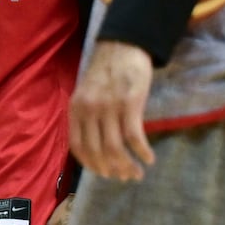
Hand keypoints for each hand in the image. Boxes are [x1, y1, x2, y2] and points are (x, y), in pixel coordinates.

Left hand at [69, 41, 156, 181]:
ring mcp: (109, 108)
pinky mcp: (130, 104)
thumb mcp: (86, 94)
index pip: (78, 147)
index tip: (103, 173)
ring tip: (136, 174)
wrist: (122, 46)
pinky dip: (141, 151)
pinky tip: (149, 159)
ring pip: (115, 147)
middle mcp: (89, 111)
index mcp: (76, 110)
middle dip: (111, 169)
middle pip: (97, 151)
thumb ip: (87, 117)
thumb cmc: (106, 72)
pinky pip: (134, 136)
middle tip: (124, 178)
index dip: (90, 164)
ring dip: (126, 165)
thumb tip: (95, 147)